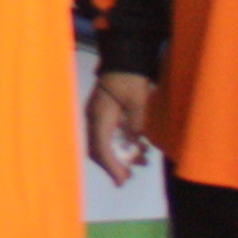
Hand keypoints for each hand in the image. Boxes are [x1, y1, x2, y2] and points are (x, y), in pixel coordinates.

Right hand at [87, 69, 156, 184]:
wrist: (123, 57)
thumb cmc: (130, 79)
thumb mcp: (138, 102)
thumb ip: (135, 125)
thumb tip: (133, 144)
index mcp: (100, 116)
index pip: (101, 148)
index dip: (111, 166)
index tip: (122, 180)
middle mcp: (94, 118)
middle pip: (98, 149)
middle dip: (113, 165)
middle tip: (129, 177)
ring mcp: (98, 115)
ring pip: (104, 143)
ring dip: (120, 155)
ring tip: (142, 162)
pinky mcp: (104, 113)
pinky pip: (109, 134)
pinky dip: (121, 144)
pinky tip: (139, 147)